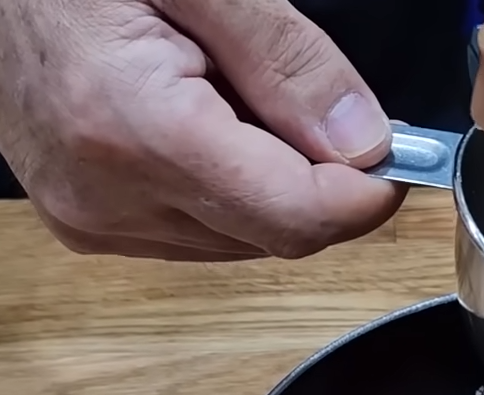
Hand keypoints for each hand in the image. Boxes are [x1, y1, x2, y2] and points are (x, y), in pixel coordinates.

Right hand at [0, 0, 406, 259]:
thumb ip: (284, 60)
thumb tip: (364, 141)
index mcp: (137, 131)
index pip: (294, 217)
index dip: (365, 196)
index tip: (397, 156)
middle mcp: (111, 202)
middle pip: (274, 238)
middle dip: (320, 185)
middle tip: (315, 103)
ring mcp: (94, 224)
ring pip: (239, 245)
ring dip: (271, 189)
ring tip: (234, 99)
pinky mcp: (86, 228)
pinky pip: (195, 237)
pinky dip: (226, 194)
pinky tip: (202, 128)